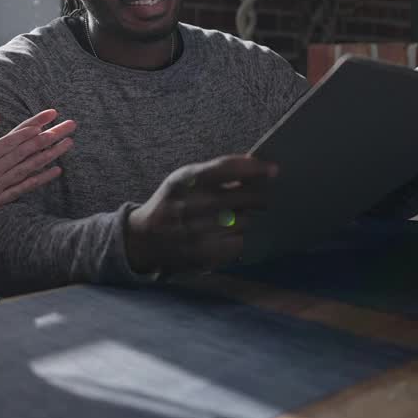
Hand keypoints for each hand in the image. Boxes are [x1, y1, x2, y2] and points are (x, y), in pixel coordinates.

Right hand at [0, 110, 75, 227]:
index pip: (15, 137)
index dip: (35, 125)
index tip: (51, 115)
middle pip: (28, 150)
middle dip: (50, 136)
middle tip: (70, 125)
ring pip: (29, 167)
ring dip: (50, 155)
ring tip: (68, 144)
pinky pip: (23, 188)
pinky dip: (40, 179)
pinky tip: (55, 171)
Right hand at [125, 155, 276, 276]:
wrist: (144, 237)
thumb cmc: (172, 202)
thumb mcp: (184, 179)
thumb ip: (215, 172)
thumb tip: (255, 165)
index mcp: (186, 179)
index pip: (227, 169)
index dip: (255, 168)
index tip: (274, 170)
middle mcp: (191, 203)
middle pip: (243, 197)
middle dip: (259, 197)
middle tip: (262, 198)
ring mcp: (197, 230)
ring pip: (244, 221)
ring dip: (247, 219)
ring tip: (236, 217)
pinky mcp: (202, 252)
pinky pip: (238, 242)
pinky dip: (239, 237)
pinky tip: (229, 234)